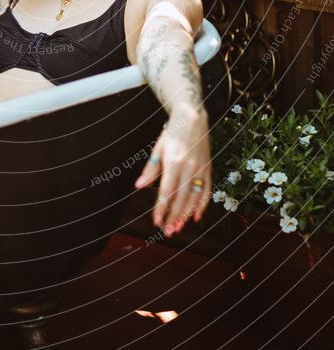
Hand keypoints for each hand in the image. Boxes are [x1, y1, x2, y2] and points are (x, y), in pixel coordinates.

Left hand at [134, 104, 211, 236]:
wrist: (193, 117)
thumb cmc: (172, 134)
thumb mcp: (158, 148)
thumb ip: (150, 169)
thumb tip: (139, 186)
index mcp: (174, 162)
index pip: (167, 191)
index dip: (161, 208)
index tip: (156, 222)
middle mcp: (189, 167)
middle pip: (181, 198)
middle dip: (174, 217)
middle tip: (167, 232)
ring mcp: (201, 169)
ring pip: (194, 198)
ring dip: (186, 215)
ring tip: (178, 228)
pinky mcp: (209, 169)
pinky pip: (207, 191)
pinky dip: (203, 205)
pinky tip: (196, 218)